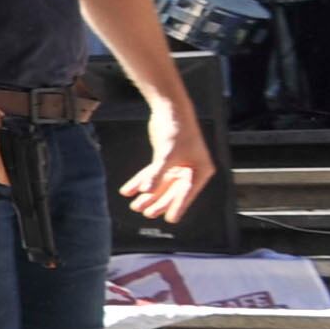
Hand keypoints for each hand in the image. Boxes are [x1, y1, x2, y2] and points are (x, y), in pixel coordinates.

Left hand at [123, 97, 214, 224]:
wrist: (169, 109)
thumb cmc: (176, 129)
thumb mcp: (166, 154)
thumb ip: (157, 173)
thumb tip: (147, 190)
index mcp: (200, 170)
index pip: (187, 192)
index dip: (178, 206)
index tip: (170, 219)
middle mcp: (191, 169)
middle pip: (172, 190)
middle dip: (158, 202)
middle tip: (145, 213)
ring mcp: (178, 164)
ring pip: (161, 184)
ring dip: (147, 194)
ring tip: (135, 205)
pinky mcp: (166, 159)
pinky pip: (153, 174)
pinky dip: (141, 181)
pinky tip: (128, 190)